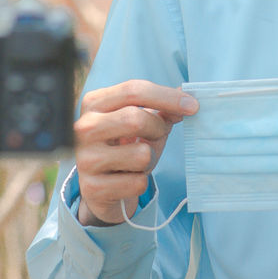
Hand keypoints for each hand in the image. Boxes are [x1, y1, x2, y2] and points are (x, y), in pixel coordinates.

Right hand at [73, 80, 197, 225]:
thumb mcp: (143, 123)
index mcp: (94, 103)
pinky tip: (127, 181)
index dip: (167, 97)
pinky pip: (138, 183)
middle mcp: (83, 128)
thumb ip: (162, 110)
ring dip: (149, 159)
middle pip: (135, 118)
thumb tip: (186, 99)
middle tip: (159, 135)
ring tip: (136, 162)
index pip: (133, 90)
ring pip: (141, 154)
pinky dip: (141, 182)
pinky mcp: (92, 188)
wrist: (101, 188)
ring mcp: (85, 159)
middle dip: (158, 128)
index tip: (193, 106)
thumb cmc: (124, 147)